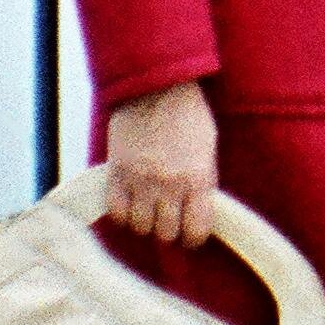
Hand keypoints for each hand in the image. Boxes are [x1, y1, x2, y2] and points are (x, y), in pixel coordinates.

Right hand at [106, 82, 218, 247]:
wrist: (156, 87)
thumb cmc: (188, 115)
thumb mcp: (208, 149)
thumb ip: (203, 182)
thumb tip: (198, 212)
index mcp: (197, 179)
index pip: (196, 231)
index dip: (193, 237)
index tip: (190, 232)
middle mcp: (169, 185)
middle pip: (166, 234)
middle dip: (169, 229)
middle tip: (168, 218)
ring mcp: (140, 180)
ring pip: (140, 227)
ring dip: (145, 222)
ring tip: (148, 209)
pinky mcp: (117, 173)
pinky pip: (116, 212)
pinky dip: (123, 214)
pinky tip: (130, 204)